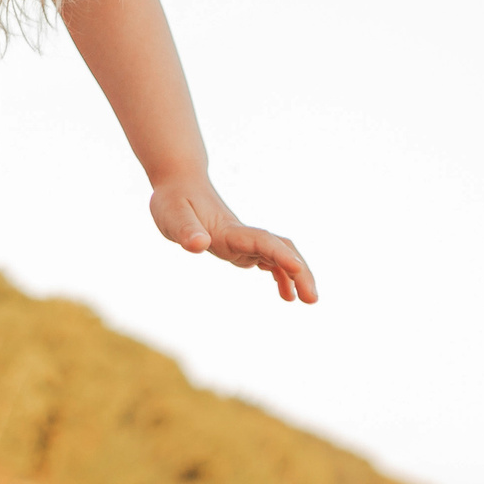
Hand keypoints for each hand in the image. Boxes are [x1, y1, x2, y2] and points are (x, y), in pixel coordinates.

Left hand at [150, 173, 318, 303]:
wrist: (179, 182)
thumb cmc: (173, 198)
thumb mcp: (171, 214)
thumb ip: (186, 230)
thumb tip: (199, 245)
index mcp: (228, 229)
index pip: (261, 241)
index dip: (280, 255)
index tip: (298, 270)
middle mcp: (241, 235)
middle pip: (279, 249)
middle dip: (299, 272)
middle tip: (312, 300)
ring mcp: (242, 240)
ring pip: (278, 255)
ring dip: (296, 276)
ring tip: (306, 301)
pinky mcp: (238, 246)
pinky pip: (266, 260)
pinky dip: (280, 275)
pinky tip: (286, 294)